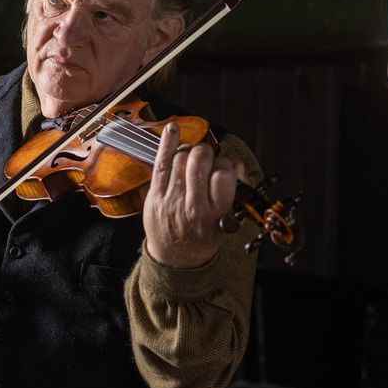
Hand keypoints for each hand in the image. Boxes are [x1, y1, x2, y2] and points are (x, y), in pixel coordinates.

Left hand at [143, 122, 238, 267]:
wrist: (175, 258)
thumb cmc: (201, 237)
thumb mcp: (224, 221)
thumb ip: (227, 192)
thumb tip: (232, 162)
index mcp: (215, 213)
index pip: (223, 174)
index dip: (225, 163)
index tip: (224, 165)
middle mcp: (193, 205)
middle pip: (199, 161)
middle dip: (205, 152)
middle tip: (205, 158)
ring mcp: (171, 200)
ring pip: (180, 158)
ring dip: (188, 152)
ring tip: (190, 159)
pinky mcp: (155, 196)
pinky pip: (161, 163)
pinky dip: (167, 143)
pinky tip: (173, 129)